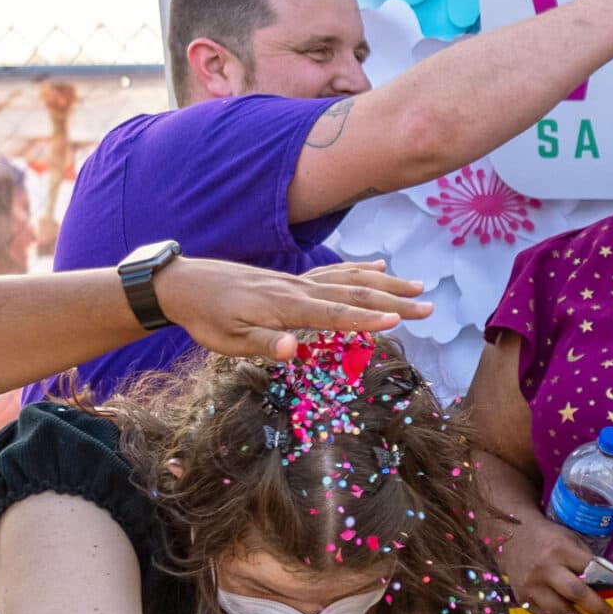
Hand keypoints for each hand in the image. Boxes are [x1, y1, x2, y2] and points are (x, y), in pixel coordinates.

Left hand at [155, 257, 427, 361]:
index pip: (334, 314)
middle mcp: (298, 288)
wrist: (184, 283)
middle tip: (428, 308)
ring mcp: (298, 280)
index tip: (399, 320)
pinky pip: (335, 270)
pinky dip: (361, 267)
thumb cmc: (205, 317)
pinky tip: (380, 264)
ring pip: (351, 279)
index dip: (367, 319)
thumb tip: (293, 349)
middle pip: (354, 294)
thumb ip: (261, 344)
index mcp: (285, 306)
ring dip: (387, 282)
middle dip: (394, 300)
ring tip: (418, 286)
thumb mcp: (225, 340)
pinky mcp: (294, 277)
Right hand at [493, 514, 612, 613]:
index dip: (610, 586)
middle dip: (599, 612)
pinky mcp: (522, 598)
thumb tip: (611, 585)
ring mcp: (532, 586)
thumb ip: (587, 562)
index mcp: (561, 550)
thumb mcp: (570, 540)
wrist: (511, 539)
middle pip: (575, 594)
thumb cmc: (549, 540)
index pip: (591, 570)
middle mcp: (545, 569)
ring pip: (559, 612)